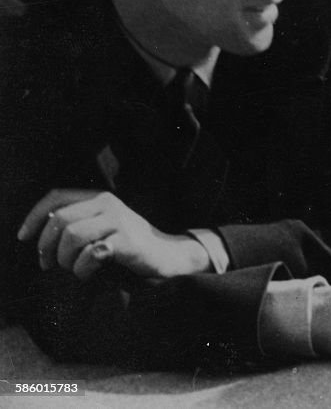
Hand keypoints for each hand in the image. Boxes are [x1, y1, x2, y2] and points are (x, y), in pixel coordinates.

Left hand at [17, 189, 209, 279]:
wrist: (168, 254)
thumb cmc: (129, 245)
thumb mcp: (103, 227)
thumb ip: (78, 223)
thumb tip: (42, 236)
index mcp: (100, 198)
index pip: (57, 197)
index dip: (34, 216)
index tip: (22, 238)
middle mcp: (109, 204)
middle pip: (61, 219)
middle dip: (46, 246)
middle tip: (48, 265)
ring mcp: (119, 222)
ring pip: (72, 235)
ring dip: (65, 259)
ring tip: (73, 269)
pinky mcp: (127, 242)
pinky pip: (91, 254)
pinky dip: (83, 269)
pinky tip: (89, 273)